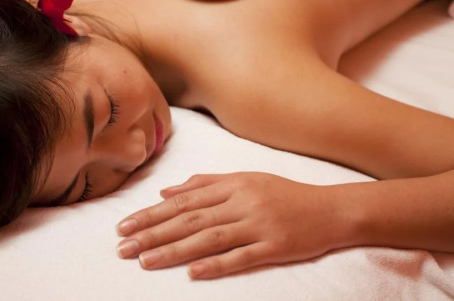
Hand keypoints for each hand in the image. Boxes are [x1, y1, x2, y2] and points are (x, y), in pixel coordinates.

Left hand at [115, 172, 347, 278]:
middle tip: (123, 247)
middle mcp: (242, 202)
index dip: (152, 214)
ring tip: (145, 262)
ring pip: (209, 238)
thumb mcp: (245, 180)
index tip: (125, 226)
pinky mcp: (275, 247)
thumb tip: (166, 191)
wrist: (330, 209)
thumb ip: (206, 184)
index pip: (183, 201)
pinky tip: (192, 273)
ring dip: (174, 251)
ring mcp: (258, 225)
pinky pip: (241, 257)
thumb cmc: (283, 194)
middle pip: (190, 219)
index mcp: (232, 185)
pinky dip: (216, 265)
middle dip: (153, 233)